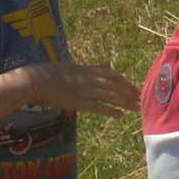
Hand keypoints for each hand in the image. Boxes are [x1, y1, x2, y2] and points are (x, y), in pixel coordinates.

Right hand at [14, 62, 139, 118]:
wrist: (36, 81)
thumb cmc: (54, 73)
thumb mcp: (77, 67)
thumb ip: (94, 67)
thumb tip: (109, 63)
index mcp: (90, 71)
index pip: (115, 76)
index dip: (127, 83)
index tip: (137, 89)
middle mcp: (90, 80)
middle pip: (116, 87)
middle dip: (130, 94)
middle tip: (142, 100)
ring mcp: (84, 91)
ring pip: (110, 96)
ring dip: (125, 103)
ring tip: (136, 108)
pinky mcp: (77, 102)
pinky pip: (97, 107)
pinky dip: (110, 111)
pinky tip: (120, 115)